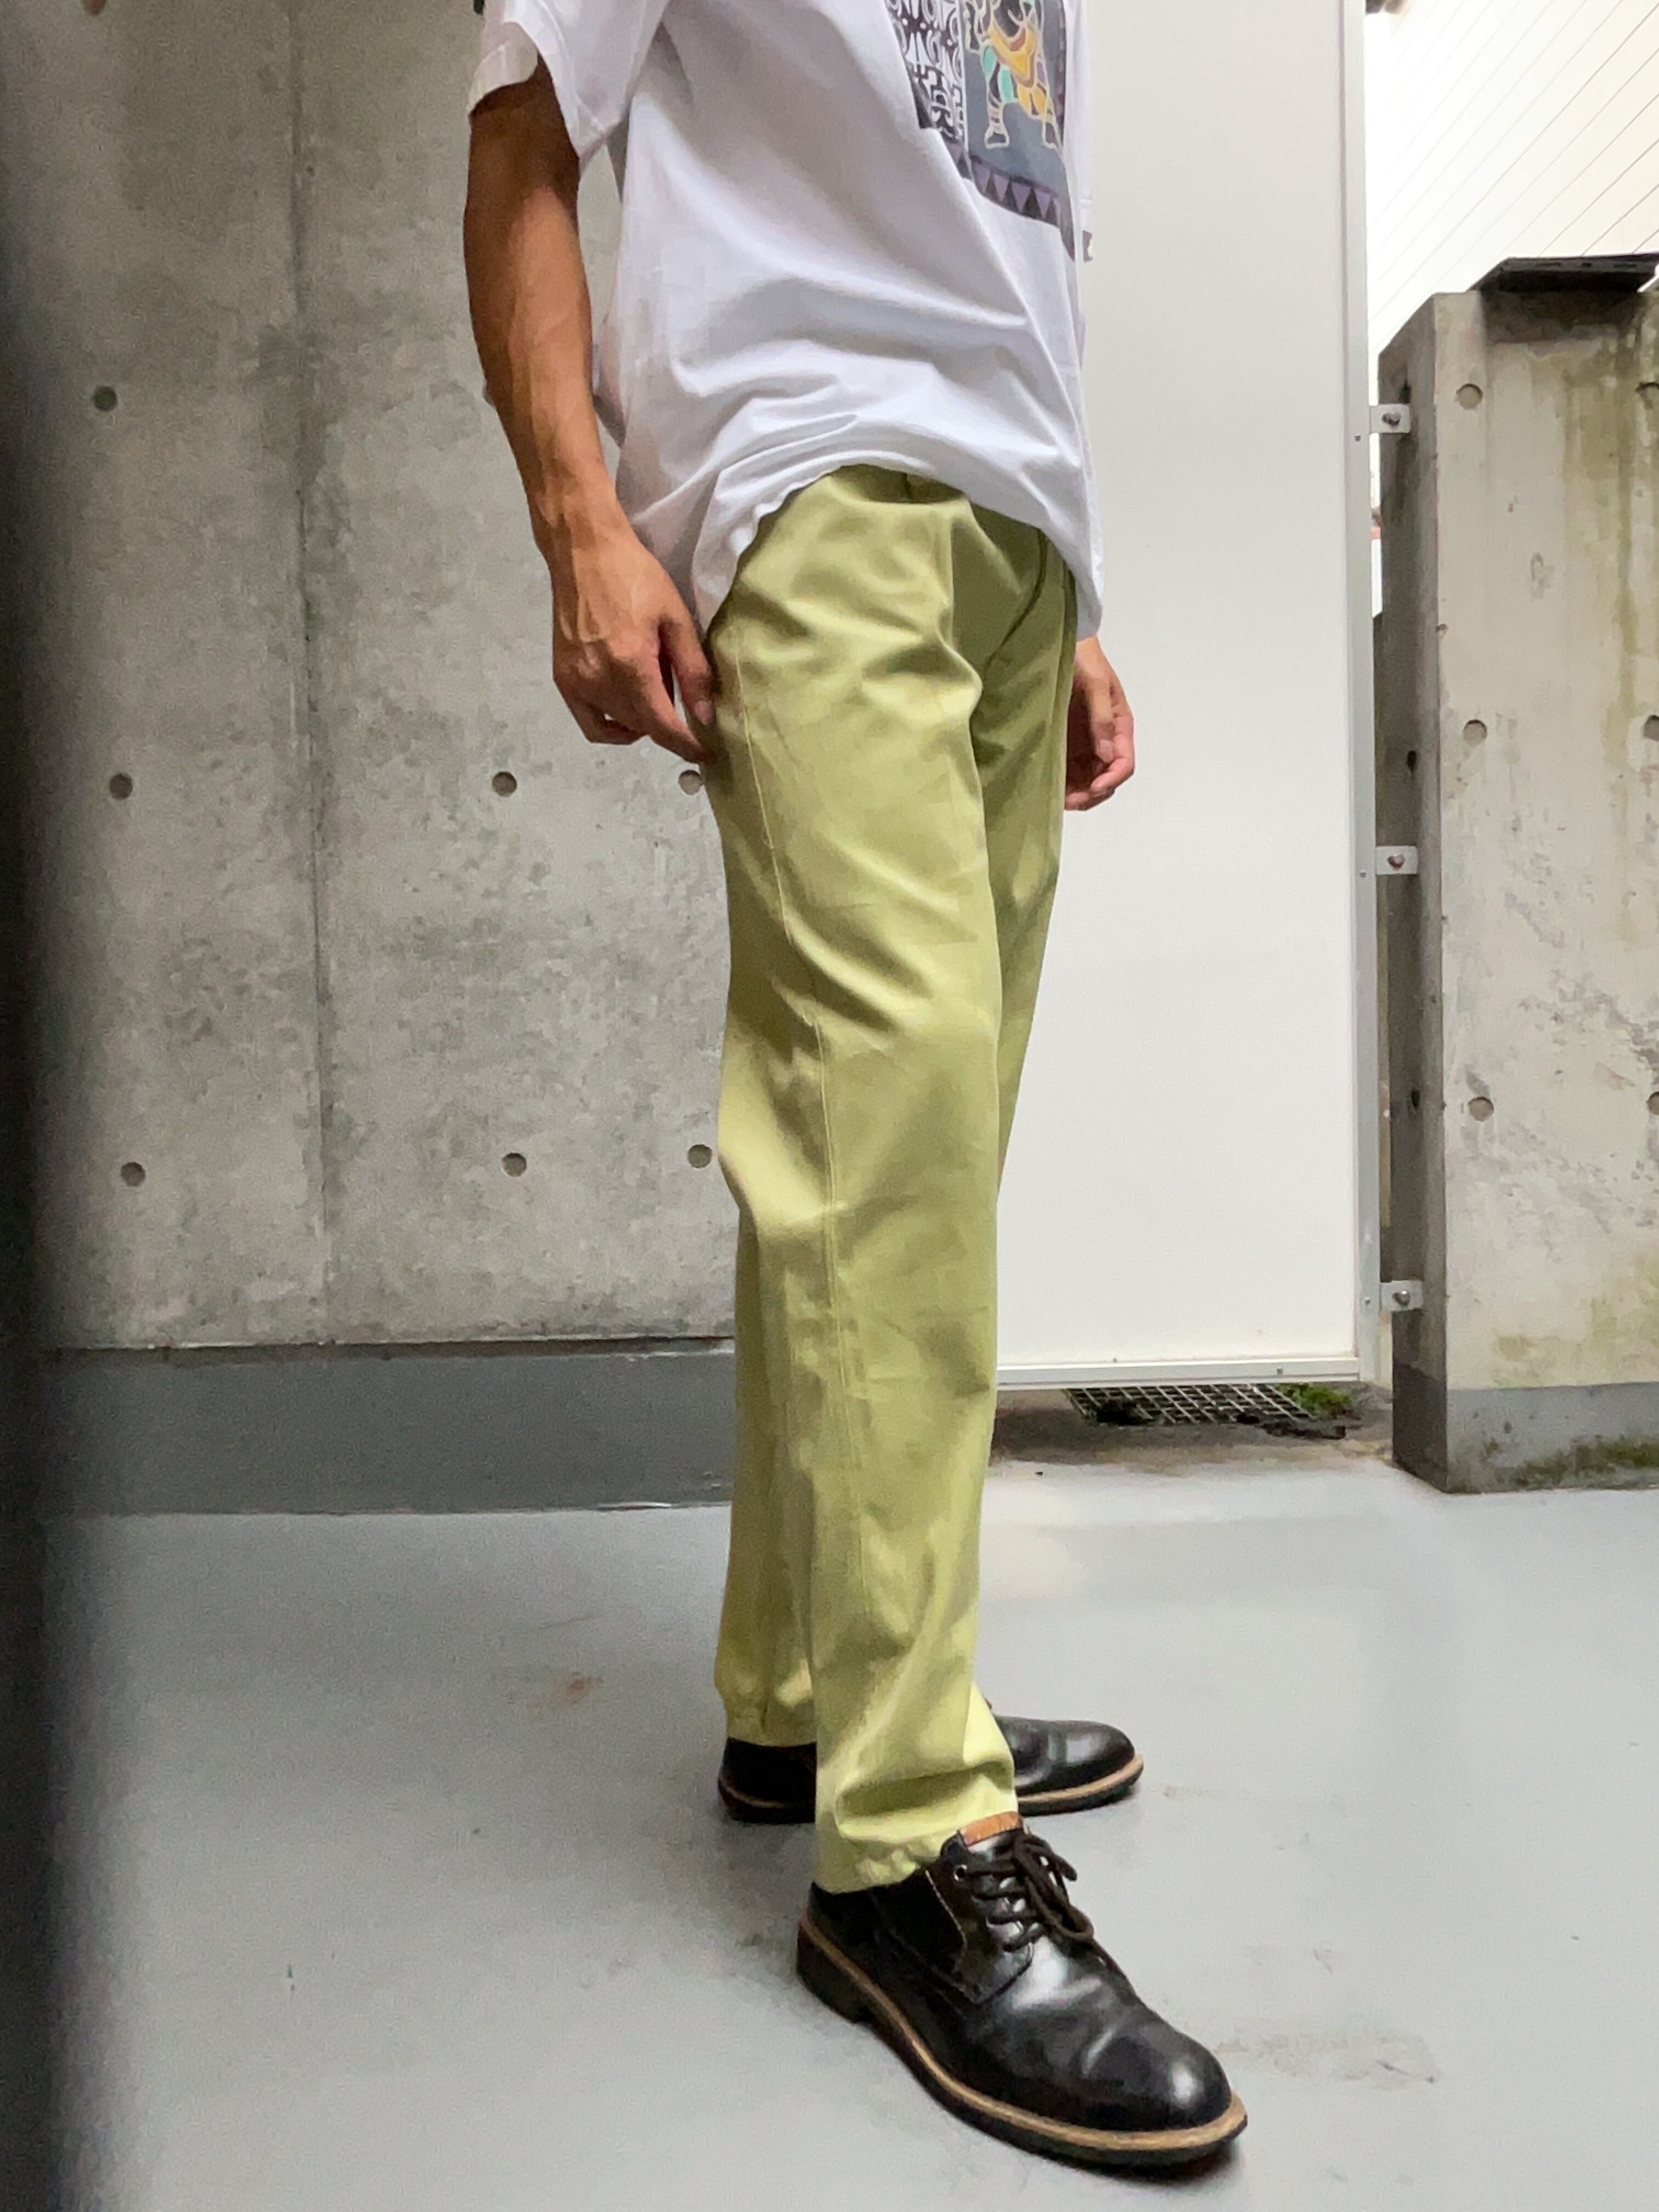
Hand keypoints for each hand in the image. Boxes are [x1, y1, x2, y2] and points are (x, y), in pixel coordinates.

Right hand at [548, 513, 714, 764]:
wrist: (583, 552)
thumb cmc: (635, 577)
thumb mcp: (675, 618)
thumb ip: (692, 671)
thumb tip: (705, 718)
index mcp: (630, 665)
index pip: (662, 727)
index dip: (687, 746)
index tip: (705, 754)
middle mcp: (599, 681)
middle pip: (642, 727)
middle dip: (668, 726)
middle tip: (682, 697)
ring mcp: (577, 683)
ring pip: (619, 726)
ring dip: (643, 720)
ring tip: (653, 687)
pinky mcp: (563, 679)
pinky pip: (591, 722)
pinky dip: (612, 726)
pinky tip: (627, 711)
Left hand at [1066, 636, 1134, 809]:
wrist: (1061, 645)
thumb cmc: (1083, 659)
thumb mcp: (1095, 684)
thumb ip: (1101, 718)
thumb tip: (1106, 754)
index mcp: (1119, 726)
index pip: (1123, 762)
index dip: (1111, 779)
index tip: (1093, 787)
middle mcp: (1105, 740)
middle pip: (1106, 778)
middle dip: (1092, 793)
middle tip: (1070, 801)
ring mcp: (1086, 744)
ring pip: (1088, 780)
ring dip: (1077, 794)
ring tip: (1057, 800)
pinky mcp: (1067, 744)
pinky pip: (1069, 772)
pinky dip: (1064, 784)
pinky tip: (1050, 789)